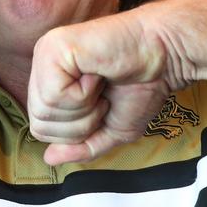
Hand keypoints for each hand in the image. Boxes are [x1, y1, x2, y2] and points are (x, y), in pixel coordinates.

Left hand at [27, 11, 179, 164]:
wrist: (166, 55)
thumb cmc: (142, 86)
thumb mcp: (110, 130)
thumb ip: (81, 146)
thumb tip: (49, 159)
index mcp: (51, 81)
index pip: (41, 129)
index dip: (77, 132)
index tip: (103, 105)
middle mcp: (42, 65)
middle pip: (40, 124)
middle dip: (80, 124)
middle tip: (104, 97)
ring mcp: (45, 54)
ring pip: (44, 111)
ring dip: (85, 108)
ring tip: (101, 84)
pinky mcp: (53, 47)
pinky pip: (53, 95)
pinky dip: (83, 94)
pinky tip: (97, 74)